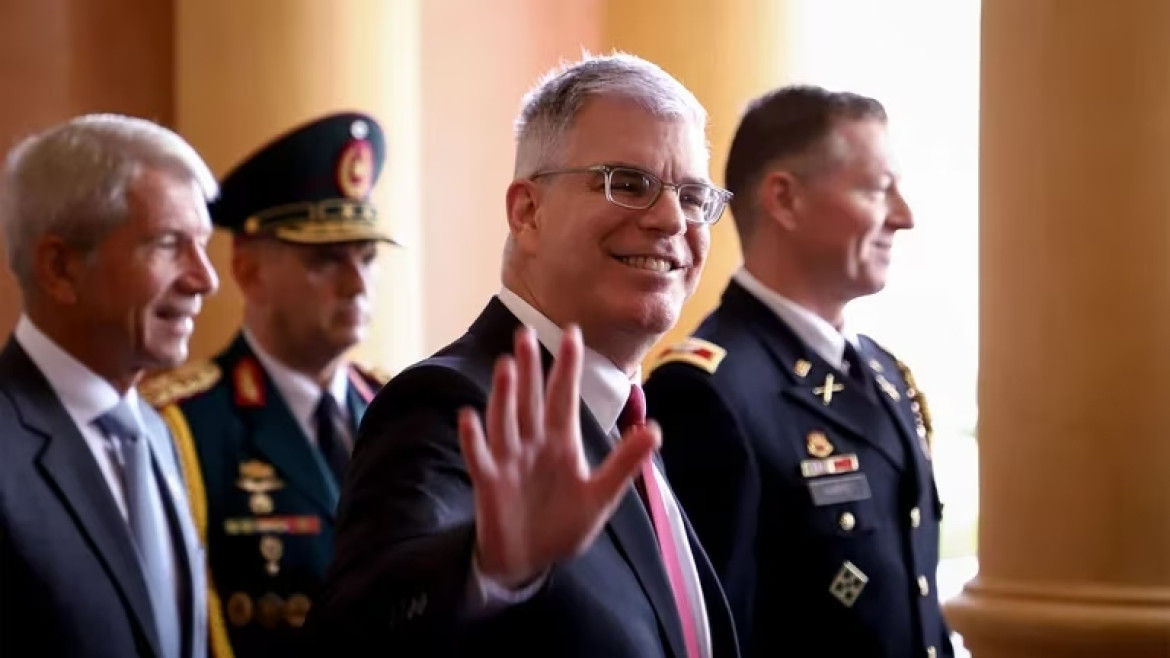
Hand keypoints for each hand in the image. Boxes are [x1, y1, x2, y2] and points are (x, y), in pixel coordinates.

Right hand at [459, 325, 659, 588]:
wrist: (529, 561)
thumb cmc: (562, 525)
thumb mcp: (600, 496)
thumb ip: (624, 464)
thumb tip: (655, 430)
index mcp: (561, 443)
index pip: (564, 397)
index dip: (568, 367)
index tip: (572, 334)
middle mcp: (533, 444)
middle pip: (530, 400)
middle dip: (530, 369)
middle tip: (525, 332)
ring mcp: (509, 461)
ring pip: (505, 421)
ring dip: (505, 395)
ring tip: (506, 366)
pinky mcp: (489, 483)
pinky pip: (481, 457)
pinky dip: (474, 439)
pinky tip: (470, 416)